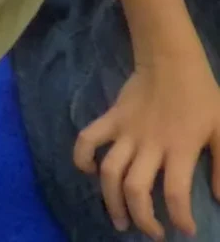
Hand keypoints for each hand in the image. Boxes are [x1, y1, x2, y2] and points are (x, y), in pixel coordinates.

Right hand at [74, 58, 219, 238]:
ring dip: (111, 200)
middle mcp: (150, 145)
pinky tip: (88, 171)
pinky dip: (82, 157)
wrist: (170, 59)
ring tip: (119, 219)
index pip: (176, 193)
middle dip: (141, 218)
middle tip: (151, 232)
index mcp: (180, 149)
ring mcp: (126, 131)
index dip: (180, 219)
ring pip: (110, 172)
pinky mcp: (111, 118)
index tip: (185, 230)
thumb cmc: (201, 95)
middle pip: (136, 189)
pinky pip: (88, 138)